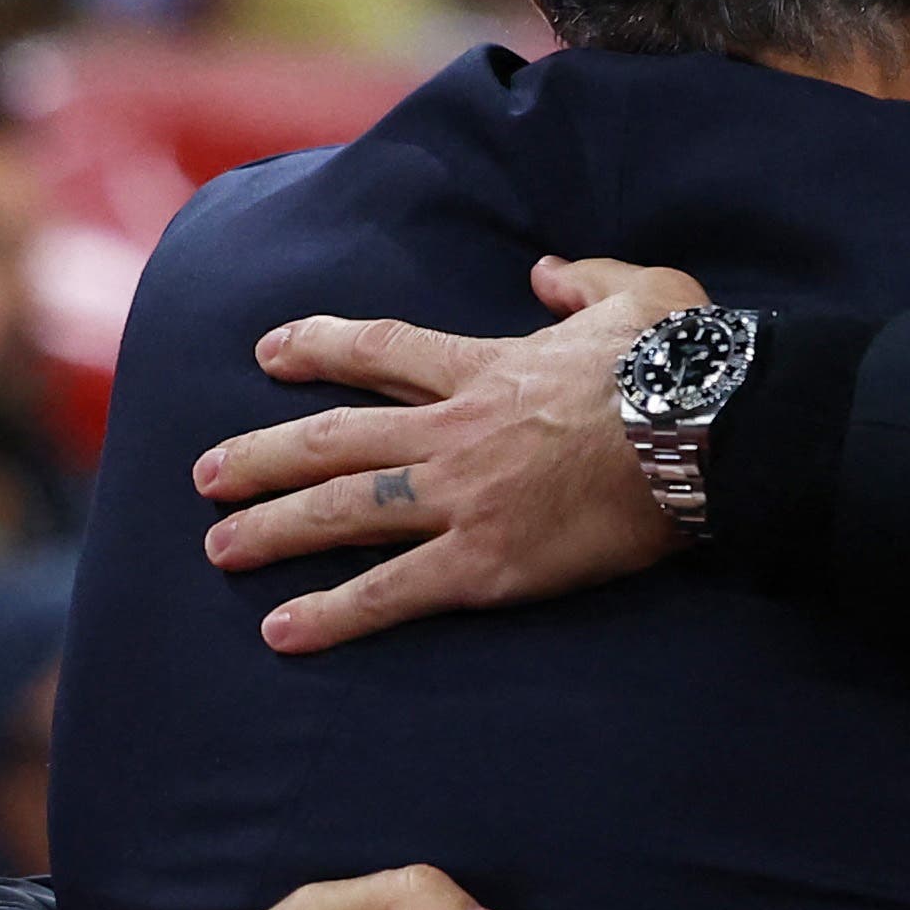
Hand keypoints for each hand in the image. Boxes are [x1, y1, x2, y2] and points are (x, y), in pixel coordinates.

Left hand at [199, 259, 714, 655]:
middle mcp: (453, 430)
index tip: (269, 353)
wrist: (705, 429)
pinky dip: (331, 614)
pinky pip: (390, 592)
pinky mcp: (484, 563)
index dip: (317, 348)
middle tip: (204, 476)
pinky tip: (281, 634)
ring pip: (342, 510)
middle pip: (332, 439)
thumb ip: (583, 281)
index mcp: (484, 366)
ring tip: (217, 549)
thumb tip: (549, 275)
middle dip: (260, 456)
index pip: (380, 350)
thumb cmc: (681, 364)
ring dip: (271, 529)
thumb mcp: (639, 292)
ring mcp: (462, 498)